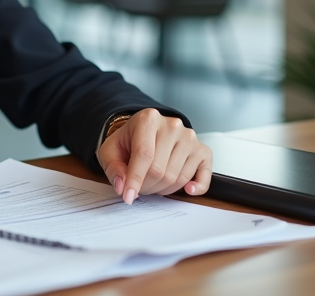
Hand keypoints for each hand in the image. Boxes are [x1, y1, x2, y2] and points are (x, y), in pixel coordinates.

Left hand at [96, 108, 211, 204]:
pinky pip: (204, 175)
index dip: (135, 179)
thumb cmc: (129, 141)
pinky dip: (197, 186)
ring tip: (152, 182)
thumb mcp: (110, 150)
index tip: (128, 197)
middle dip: (146, 186)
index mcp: (148, 119)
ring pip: (177, 177)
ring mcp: (190, 137)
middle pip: (160, 169)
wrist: (145, 132)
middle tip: (137, 188)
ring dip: (162, 189)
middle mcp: (172, 125)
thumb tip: (122, 186)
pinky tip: (188, 190)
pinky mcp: (202, 150)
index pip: (144, 154)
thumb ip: (113, 167)